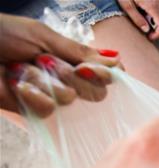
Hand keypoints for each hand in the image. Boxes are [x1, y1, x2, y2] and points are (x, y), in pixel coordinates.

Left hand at [0, 14, 119, 115]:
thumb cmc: (1, 35)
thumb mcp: (44, 36)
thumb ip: (80, 52)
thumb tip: (117, 62)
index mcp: (69, 59)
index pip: (104, 74)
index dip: (106, 74)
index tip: (101, 69)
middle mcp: (64, 80)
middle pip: (95, 91)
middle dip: (75, 75)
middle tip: (48, 61)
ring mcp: (50, 96)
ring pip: (71, 98)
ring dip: (47, 79)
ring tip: (22, 68)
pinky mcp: (34, 111)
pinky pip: (50, 109)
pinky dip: (34, 94)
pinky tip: (17, 84)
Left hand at [118, 0, 158, 39]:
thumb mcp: (126, 4)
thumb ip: (136, 18)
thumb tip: (146, 30)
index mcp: (151, 5)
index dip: (158, 33)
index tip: (150, 37)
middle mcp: (158, 0)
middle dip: (158, 27)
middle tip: (147, 31)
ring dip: (157, 19)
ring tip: (144, 19)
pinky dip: (156, 12)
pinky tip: (144, 10)